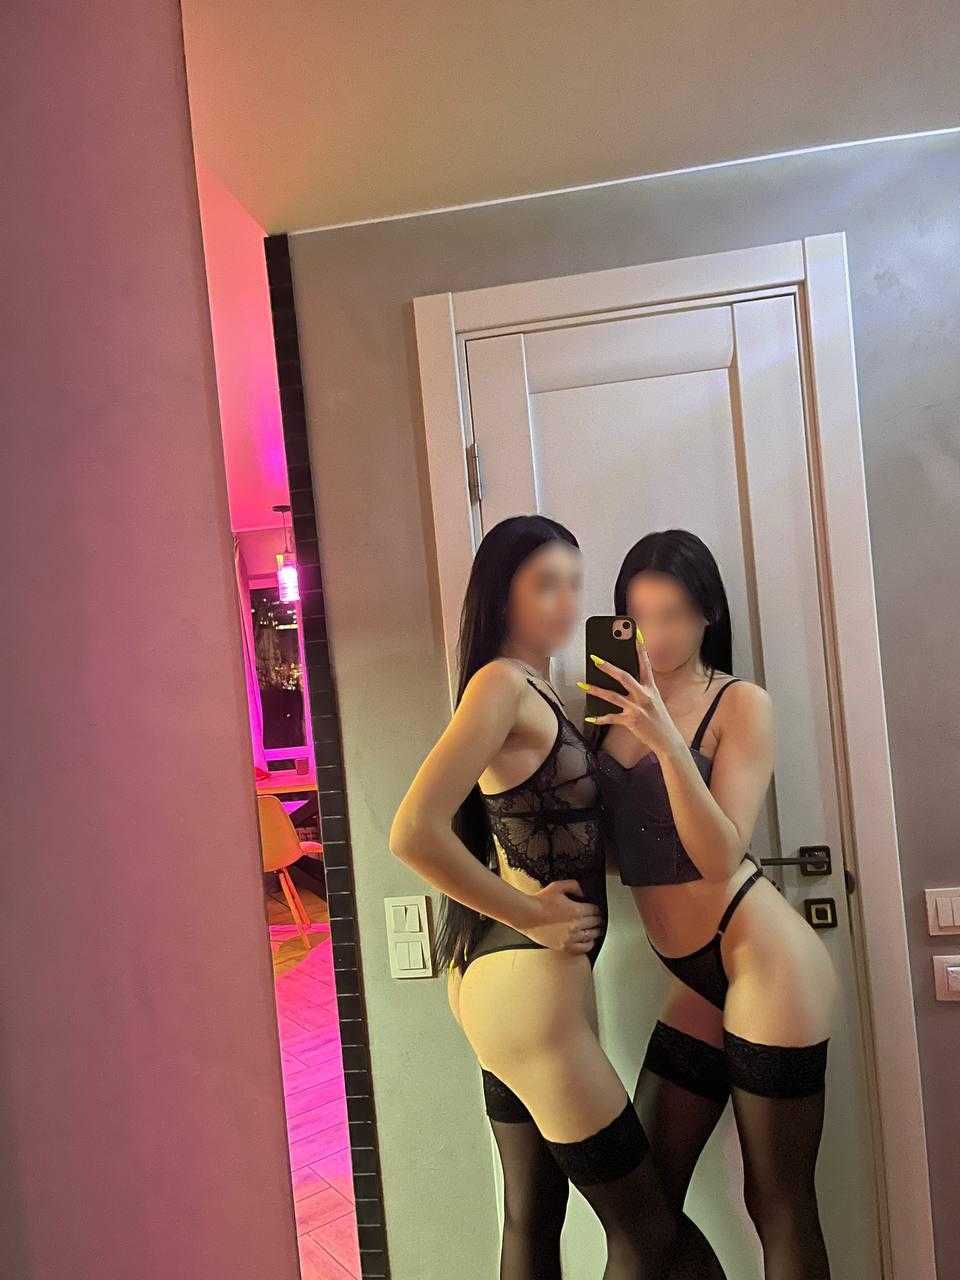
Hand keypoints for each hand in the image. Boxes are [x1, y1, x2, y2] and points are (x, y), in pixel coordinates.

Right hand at [519, 879, 603, 954]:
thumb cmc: (539, 901)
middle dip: (597, 919)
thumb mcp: (558, 886)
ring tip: (595, 929)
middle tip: (597, 919)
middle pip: (595, 923)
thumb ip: (574, 885)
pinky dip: (589, 944)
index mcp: (576, 910)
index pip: (595, 910)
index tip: (595, 910)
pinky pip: (583, 948)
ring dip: (595, 931)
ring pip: (591, 935)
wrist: (527, 914)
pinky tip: (589, 941)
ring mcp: (570, 937)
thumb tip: (583, 892)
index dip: (596, 909)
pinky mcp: (564, 946)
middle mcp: (576, 925)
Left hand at [579, 632, 685, 758]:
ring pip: (612, 696)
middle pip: (624, 677)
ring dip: (595, 690)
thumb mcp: (654, 700)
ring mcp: (637, 708)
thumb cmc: (658, 719)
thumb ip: (641, 689)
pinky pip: (611, 717)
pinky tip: (590, 717)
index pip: (645, 664)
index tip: (635, 635)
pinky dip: (599, 718)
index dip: (640, 649)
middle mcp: (644, 696)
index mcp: (651, 688)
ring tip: (582, 685)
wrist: (667, 740)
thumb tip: (623, 679)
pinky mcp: (630, 721)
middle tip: (594, 659)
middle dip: (608, 667)